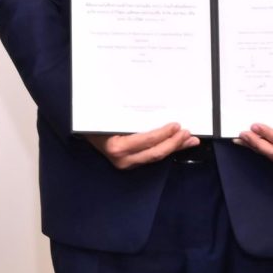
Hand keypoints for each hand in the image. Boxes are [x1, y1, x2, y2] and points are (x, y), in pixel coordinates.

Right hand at [83, 122, 197, 169]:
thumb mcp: (108, 117)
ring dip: (174, 148)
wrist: (83, 133)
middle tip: (187, 134)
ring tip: (189, 140)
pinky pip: (151, 156)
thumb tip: (152, 109)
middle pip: (155, 153)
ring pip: (156, 157)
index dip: (164, 134)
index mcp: (117, 147)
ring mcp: (126, 163)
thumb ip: (127, 116)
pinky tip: (176, 144)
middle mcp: (123, 159)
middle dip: (174, 144)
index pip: (147, 141)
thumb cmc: (93, 123)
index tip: (176, 126)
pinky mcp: (130, 163)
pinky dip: (165, 149)